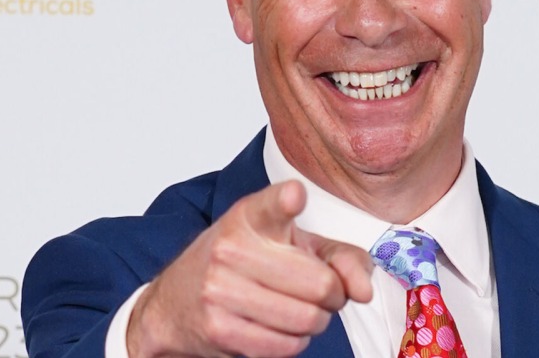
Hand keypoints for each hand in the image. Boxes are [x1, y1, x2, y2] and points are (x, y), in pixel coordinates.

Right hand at [126, 180, 373, 356]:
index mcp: (251, 217)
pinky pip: (286, 345)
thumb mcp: (294, 244)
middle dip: (333, 295)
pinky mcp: (219, 328)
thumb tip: (362, 290)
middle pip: (319, 283)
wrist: (176, 301)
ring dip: (316, 321)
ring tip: (301, 309)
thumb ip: (342, 258)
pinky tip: (280, 326)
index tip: (294, 196)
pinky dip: (295, 341)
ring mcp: (220, 289)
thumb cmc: (245, 264)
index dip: (287, 201)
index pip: (272, 205)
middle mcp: (232, 248)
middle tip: (322, 292)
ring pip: (307, 318)